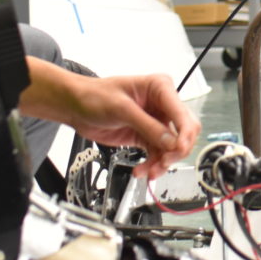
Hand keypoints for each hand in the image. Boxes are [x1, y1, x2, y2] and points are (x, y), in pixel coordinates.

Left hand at [70, 73, 200, 179]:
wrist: (76, 107)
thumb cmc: (95, 96)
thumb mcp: (121, 109)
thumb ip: (148, 126)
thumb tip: (171, 142)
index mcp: (160, 88)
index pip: (182, 113)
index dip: (185, 133)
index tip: (179, 149)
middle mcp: (162, 105)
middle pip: (184, 132)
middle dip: (176, 150)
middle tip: (164, 161)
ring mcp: (155, 122)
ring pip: (171, 148)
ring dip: (162, 162)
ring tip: (150, 171)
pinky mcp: (146, 136)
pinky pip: (157, 154)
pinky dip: (152, 165)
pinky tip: (142, 171)